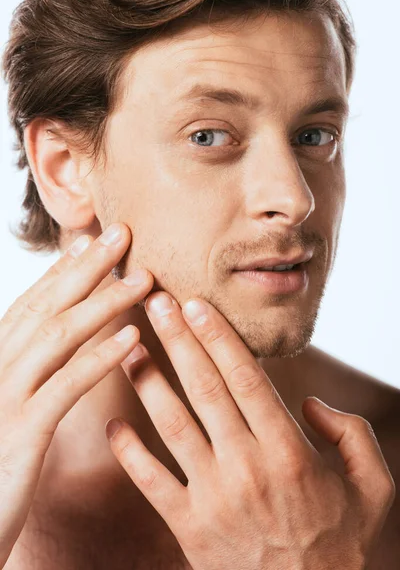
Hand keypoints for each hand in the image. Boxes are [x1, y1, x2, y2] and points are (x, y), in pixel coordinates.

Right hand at [0, 223, 152, 568]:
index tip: (93, 241)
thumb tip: (61, 344)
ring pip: (59, 335)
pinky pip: (66, 385)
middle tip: (122, 233)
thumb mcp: (10, 408)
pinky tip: (133, 339)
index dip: (64, 270)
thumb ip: (32, 374)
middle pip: (47, 306)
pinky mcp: (21, 431)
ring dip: (105, 302)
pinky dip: (101, 358)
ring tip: (144, 280)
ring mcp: (5, 396)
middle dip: (87, 267)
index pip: (33, 305)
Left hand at [107, 291, 395, 569]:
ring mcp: (214, 498)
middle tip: (154, 301)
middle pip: (204, 389)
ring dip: (147, 382)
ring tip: (126, 347)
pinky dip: (129, 454)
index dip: (218, 338)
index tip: (196, 305)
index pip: (246, 379)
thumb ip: (351, 432)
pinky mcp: (190, 527)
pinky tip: (114, 424)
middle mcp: (248, 467)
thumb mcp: (373, 485)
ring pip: (173, 426)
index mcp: (290, 451)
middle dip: (178, 340)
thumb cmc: (343, 541)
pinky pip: (152, 484)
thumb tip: (309, 401)